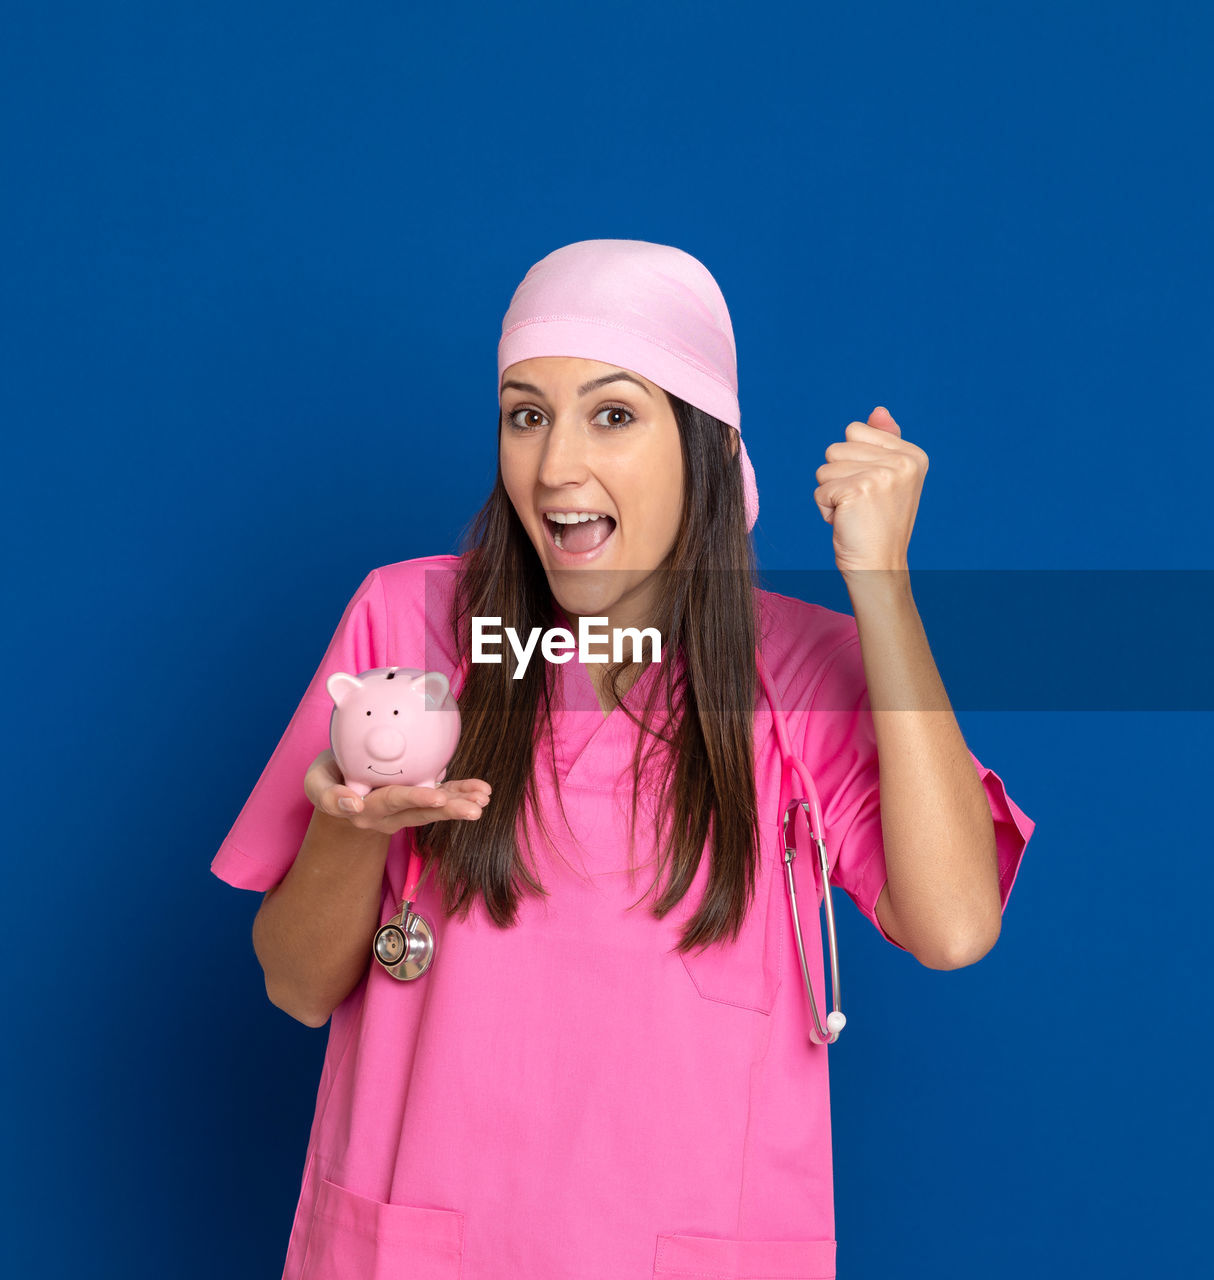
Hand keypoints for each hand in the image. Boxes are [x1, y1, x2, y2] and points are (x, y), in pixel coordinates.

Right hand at [304, 749, 490, 836]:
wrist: (337, 785)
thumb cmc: (327, 779)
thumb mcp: (317, 784)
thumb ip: (329, 796)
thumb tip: (354, 805)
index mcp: (367, 810)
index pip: (393, 802)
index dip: (415, 799)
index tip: (437, 799)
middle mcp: (390, 815)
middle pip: (422, 812)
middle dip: (450, 810)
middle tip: (476, 809)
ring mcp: (406, 810)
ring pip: (436, 808)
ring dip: (462, 803)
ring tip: (484, 799)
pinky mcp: (418, 800)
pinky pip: (441, 797)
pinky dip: (461, 793)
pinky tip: (482, 792)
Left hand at [813, 406, 927, 575]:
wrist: (879, 567)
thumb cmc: (878, 524)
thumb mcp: (887, 479)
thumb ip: (883, 442)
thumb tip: (877, 410)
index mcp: (913, 455)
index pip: (855, 431)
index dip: (853, 462)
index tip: (872, 490)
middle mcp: (903, 462)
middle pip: (836, 448)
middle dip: (839, 478)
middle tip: (861, 505)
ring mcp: (882, 475)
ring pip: (825, 468)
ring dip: (831, 493)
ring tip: (854, 513)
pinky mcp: (858, 490)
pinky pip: (820, 489)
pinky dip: (825, 509)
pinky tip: (847, 522)